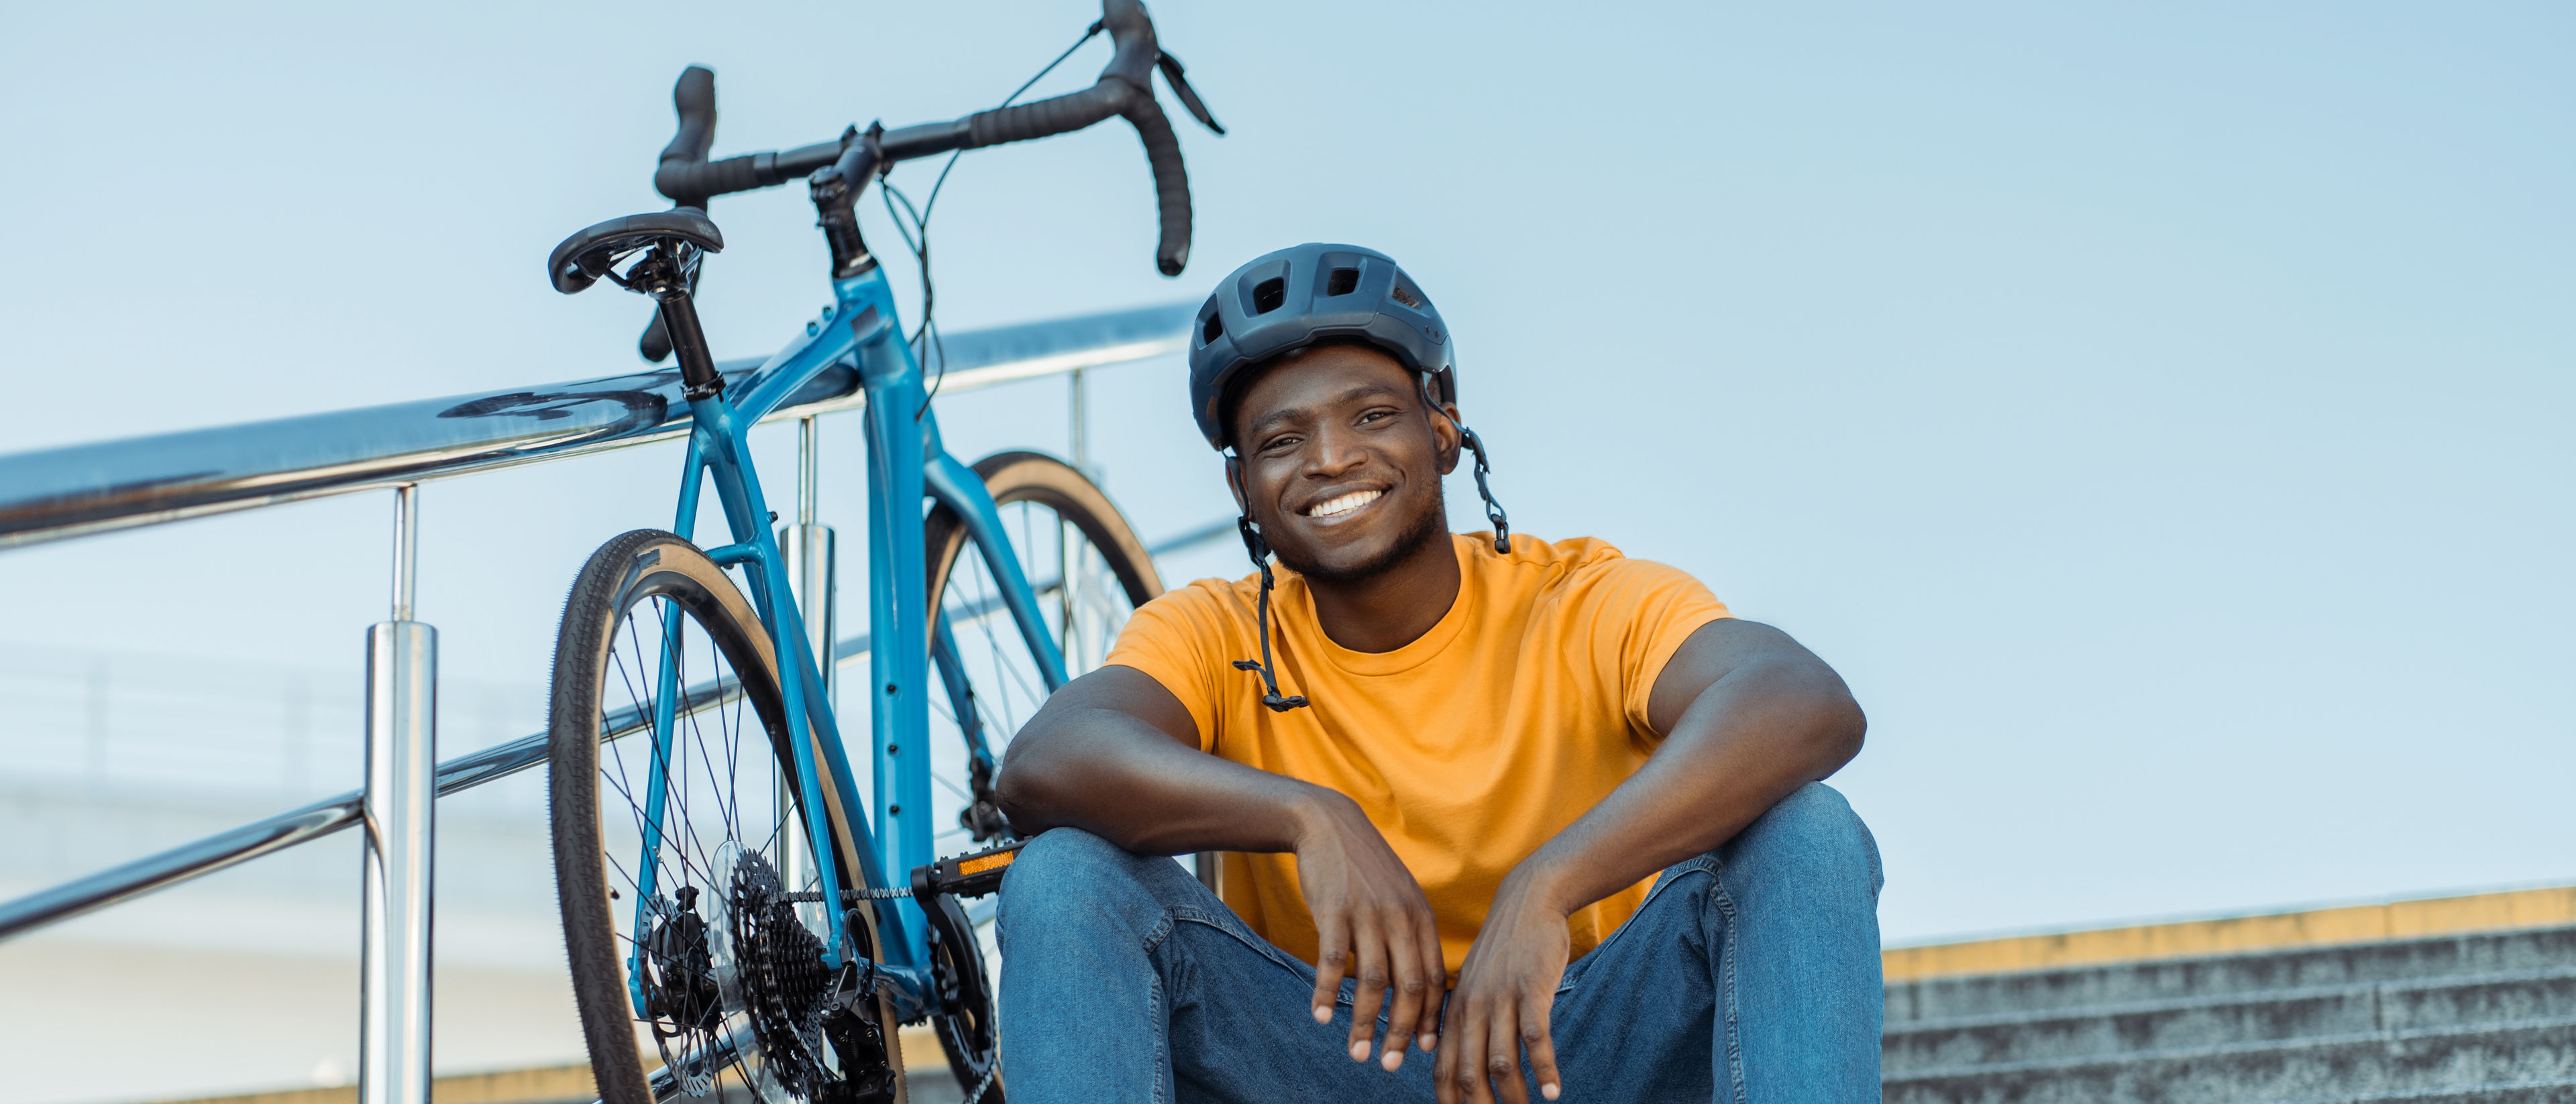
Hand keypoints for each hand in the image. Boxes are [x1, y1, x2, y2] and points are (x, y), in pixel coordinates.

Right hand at [1292, 789, 1446, 1071]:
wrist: (1330, 824)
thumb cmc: (1365, 870)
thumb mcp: (1399, 898)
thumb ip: (1410, 938)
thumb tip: (1416, 988)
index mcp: (1421, 918)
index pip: (1434, 978)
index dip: (1431, 1018)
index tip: (1425, 1050)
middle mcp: (1401, 918)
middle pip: (1409, 986)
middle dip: (1401, 1032)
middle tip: (1389, 1065)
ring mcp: (1368, 913)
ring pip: (1372, 981)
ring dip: (1364, 1022)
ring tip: (1356, 1053)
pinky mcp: (1335, 909)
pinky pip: (1332, 960)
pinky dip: (1326, 992)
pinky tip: (1320, 1016)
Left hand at [1435, 870, 1570, 1103]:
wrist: (1529, 899)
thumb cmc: (1506, 948)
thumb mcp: (1477, 983)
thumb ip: (1469, 1019)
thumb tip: (1468, 1062)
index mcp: (1456, 1010)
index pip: (1443, 1069)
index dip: (1450, 1103)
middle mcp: (1472, 1007)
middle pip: (1467, 1074)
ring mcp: (1500, 999)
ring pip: (1500, 1063)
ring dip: (1513, 1098)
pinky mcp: (1530, 990)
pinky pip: (1535, 1039)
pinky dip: (1544, 1070)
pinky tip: (1554, 1093)